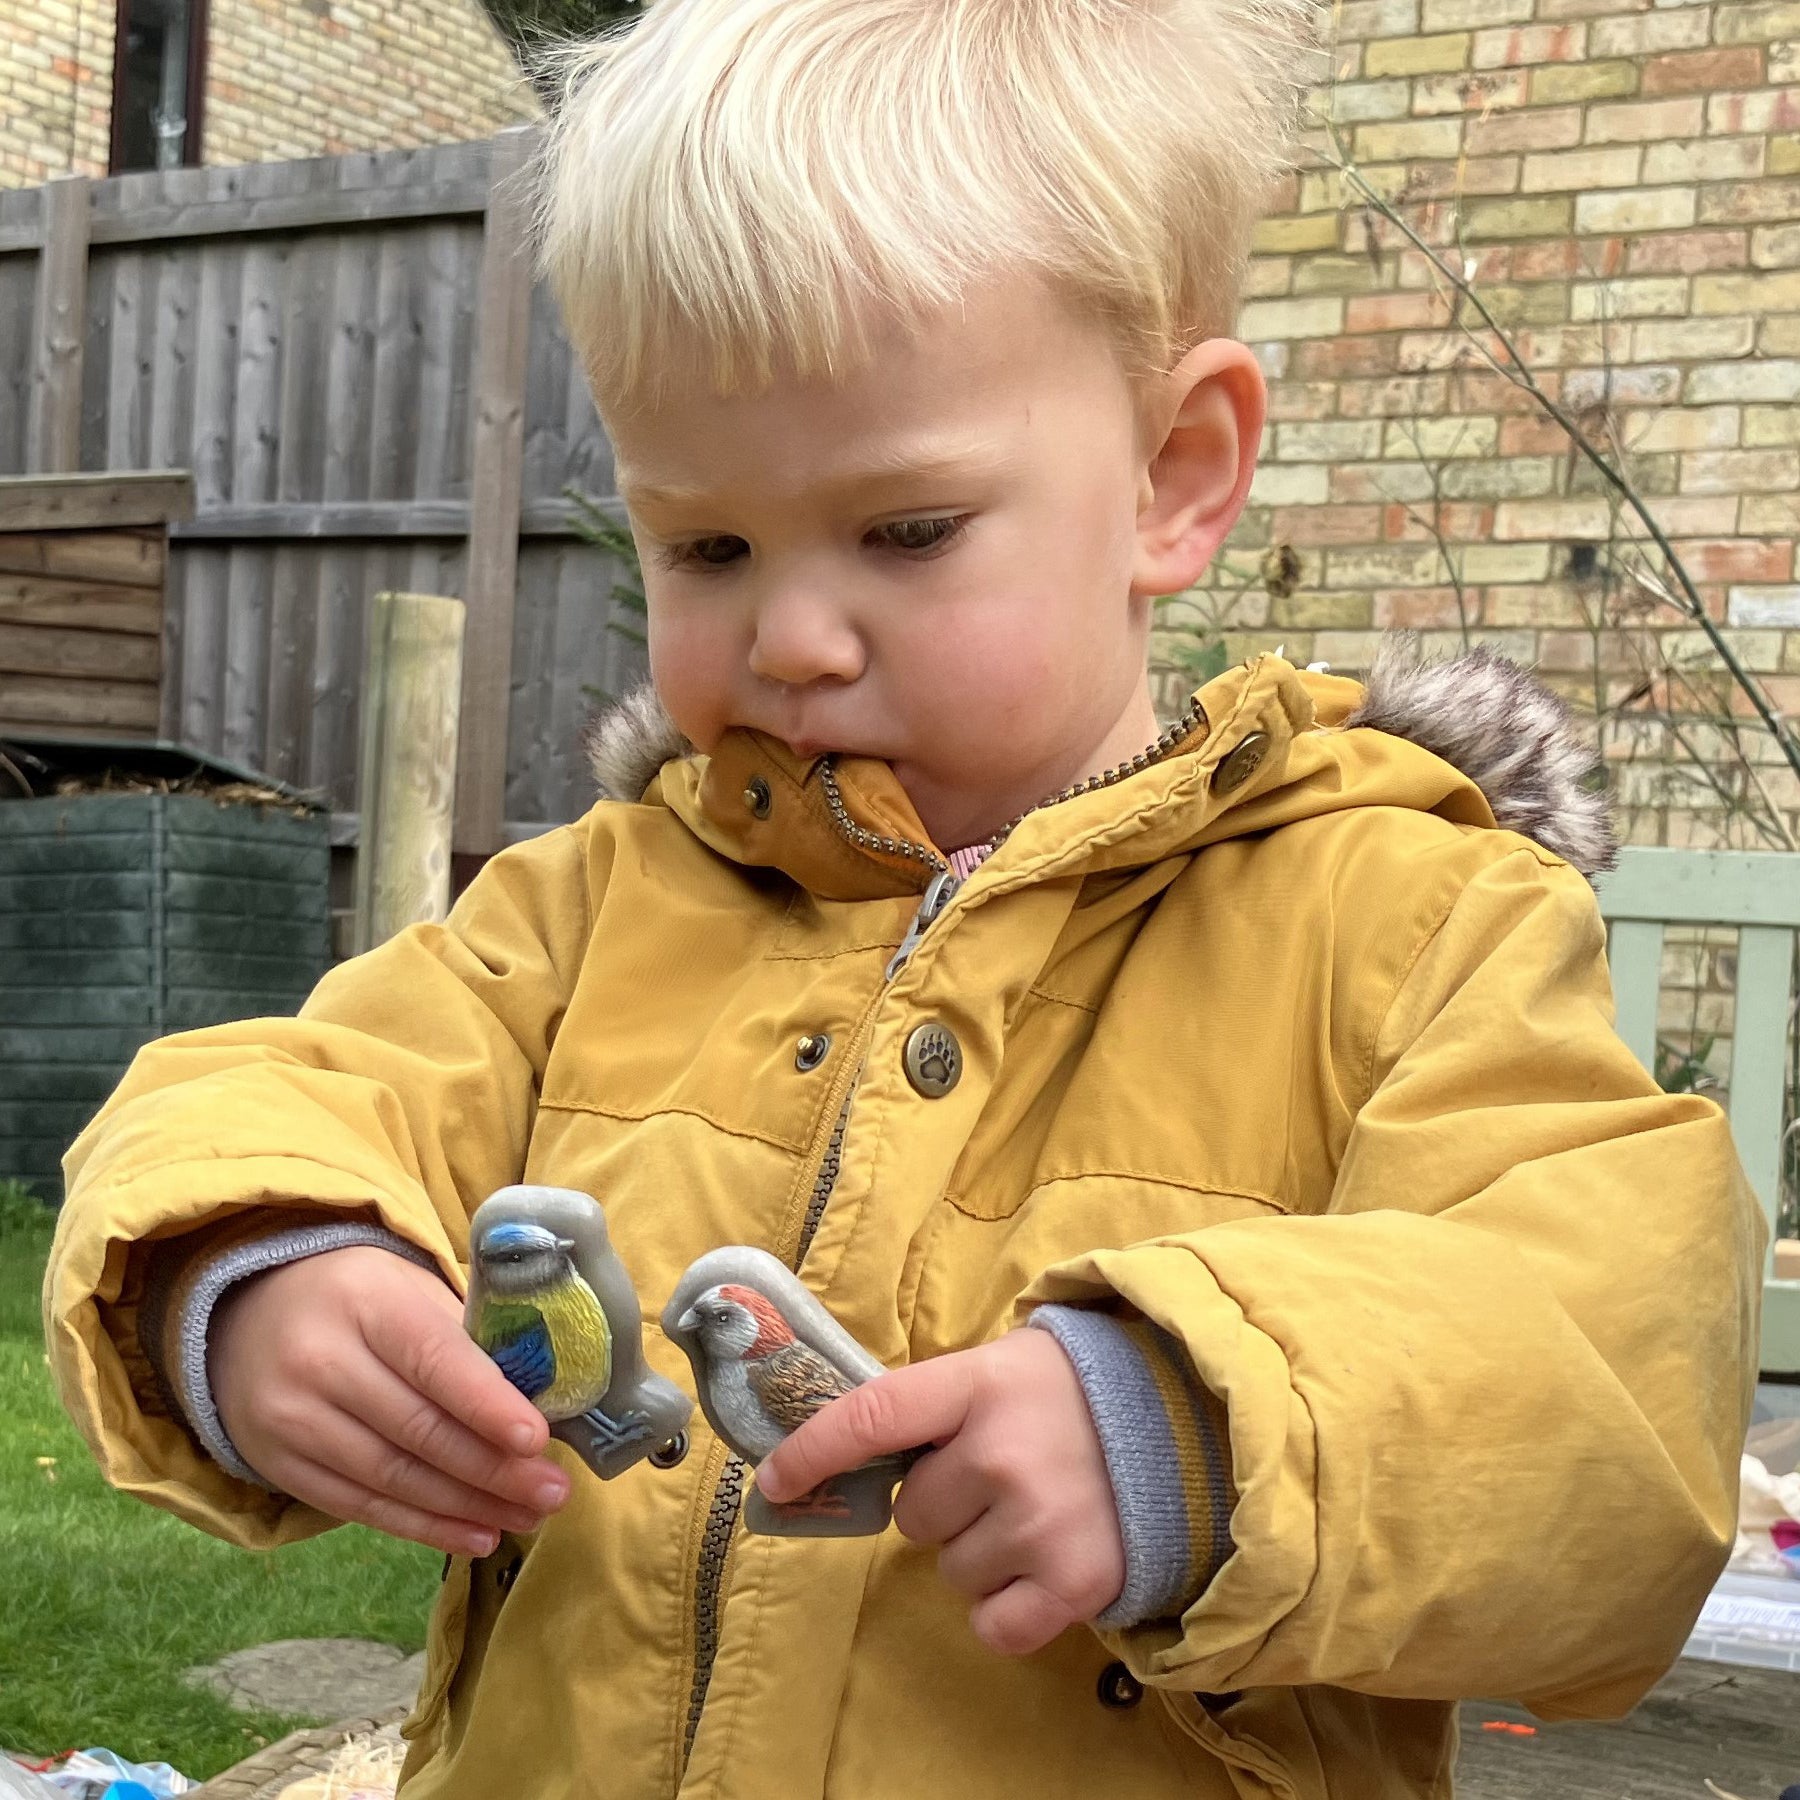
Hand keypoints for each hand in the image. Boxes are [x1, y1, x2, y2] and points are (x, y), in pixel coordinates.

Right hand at [211, 1244, 570, 1555]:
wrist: (246, 1321)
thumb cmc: (359, 1300)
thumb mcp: (409, 1288)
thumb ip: (468, 1334)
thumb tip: (544, 1393)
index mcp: (365, 1300)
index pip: (432, 1357)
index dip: (486, 1403)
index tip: (537, 1439)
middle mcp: (319, 1360)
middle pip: (418, 1428)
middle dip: (494, 1468)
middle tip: (553, 1493)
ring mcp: (291, 1419)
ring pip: (393, 1476)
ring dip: (468, 1506)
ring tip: (527, 1518)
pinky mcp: (280, 1466)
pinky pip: (362, 1507)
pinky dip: (424, 1525)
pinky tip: (476, 1533)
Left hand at [756, 1329, 1124, 1655]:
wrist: (1188, 1423)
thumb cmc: (1075, 1392)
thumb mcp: (1002, 1366)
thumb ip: (935, 1403)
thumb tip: (841, 1446)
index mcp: (978, 1384)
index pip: (870, 1416)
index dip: (811, 1451)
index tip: (774, 1481)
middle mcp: (1000, 1452)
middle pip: (913, 1512)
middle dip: (944, 1502)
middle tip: (998, 1476)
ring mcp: (1037, 1521)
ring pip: (950, 1569)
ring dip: (980, 1552)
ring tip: (1034, 1511)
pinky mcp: (1073, 1583)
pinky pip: (991, 1624)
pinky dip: (1007, 1607)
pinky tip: (1041, 1566)